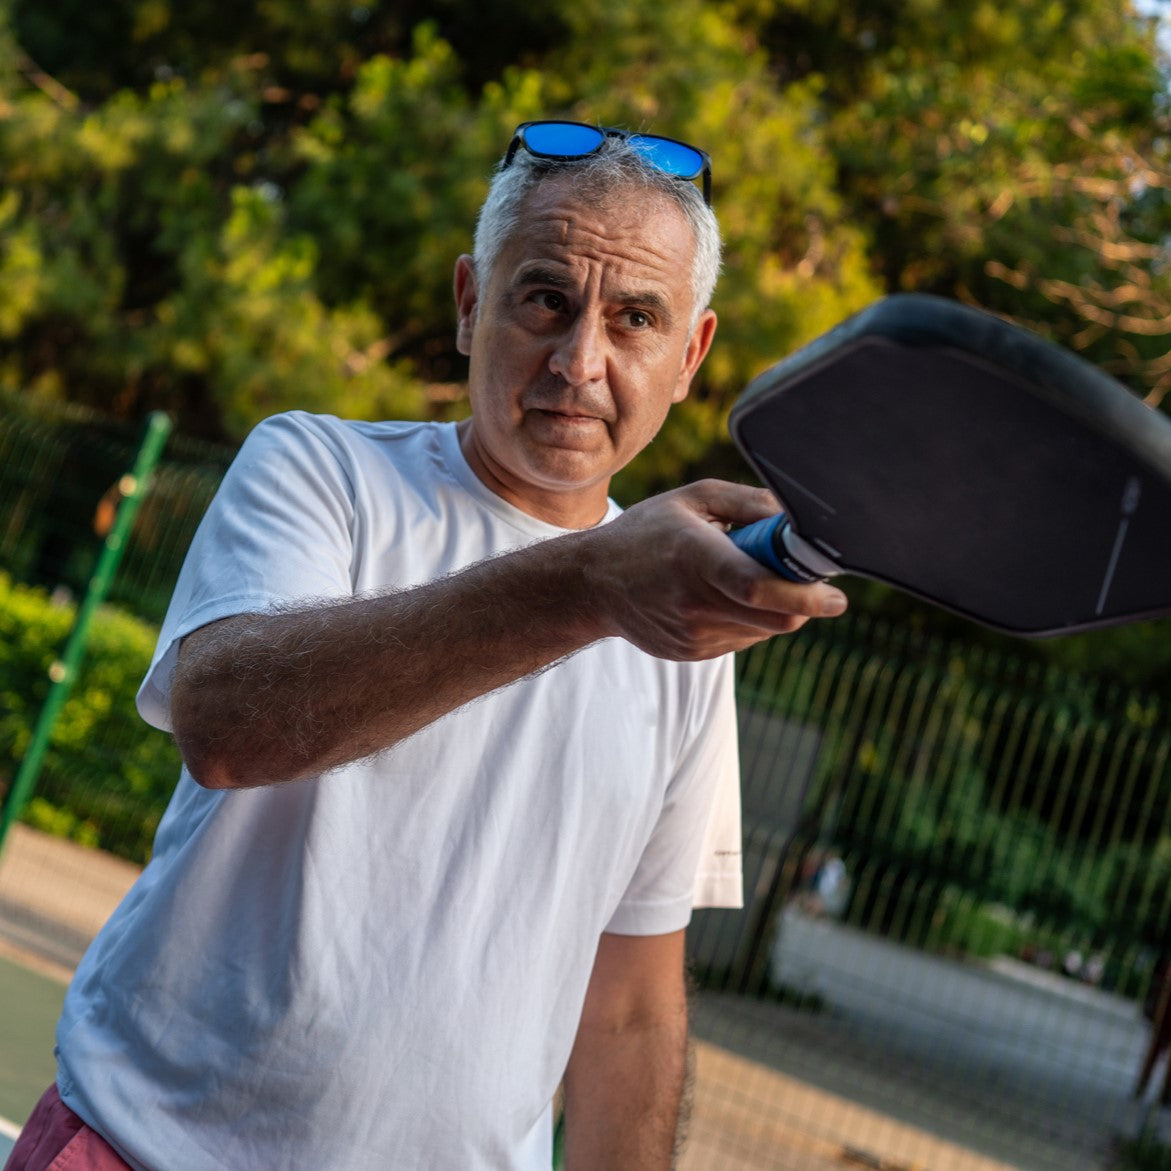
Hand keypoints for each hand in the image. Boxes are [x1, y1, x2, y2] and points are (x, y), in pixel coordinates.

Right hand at [582, 479, 847, 660]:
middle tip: (805, 578)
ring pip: (764, 629)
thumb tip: (799, 518)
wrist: (592, 584)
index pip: (759, 587)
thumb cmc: (647, 533)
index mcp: (695, 557)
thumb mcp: (694, 498)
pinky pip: (743, 638)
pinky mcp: (693, 653)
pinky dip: (748, 618)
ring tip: (739, 576)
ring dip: (773, 607)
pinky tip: (718, 596)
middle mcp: (695, 602)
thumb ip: (749, 503)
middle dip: (804, 601)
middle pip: (776, 618)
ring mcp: (694, 635)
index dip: (806, 596)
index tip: (837, 596)